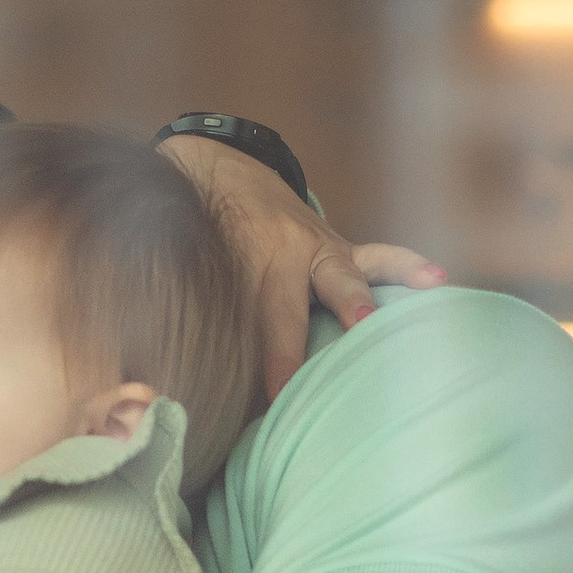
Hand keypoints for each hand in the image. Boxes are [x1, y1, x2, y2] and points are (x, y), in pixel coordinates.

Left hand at [160, 137, 445, 404]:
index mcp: (234, 274)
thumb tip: (135, 391)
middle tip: (296, 382)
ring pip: (340, 276)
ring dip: (356, 300)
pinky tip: (437, 281)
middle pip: (283, 310)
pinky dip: (407, 267)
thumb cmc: (199, 244)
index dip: (241, 365)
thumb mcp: (182, 276)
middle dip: (288, 347)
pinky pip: (378, 255)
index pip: (236, 328)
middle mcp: (275, 260)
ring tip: (375, 322)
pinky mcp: (339, 246)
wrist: (219, 169)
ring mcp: (315, 250)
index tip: (249, 403)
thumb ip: (175, 323)